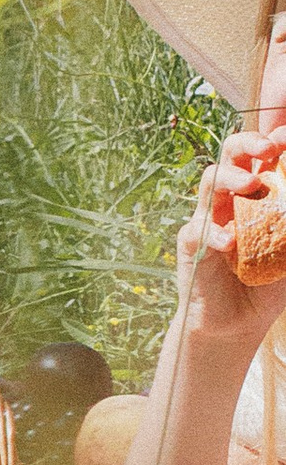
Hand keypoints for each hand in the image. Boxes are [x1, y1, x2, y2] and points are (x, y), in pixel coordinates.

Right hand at [178, 124, 285, 347]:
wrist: (238, 324)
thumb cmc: (268, 284)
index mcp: (258, 194)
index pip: (262, 155)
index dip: (272, 140)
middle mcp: (232, 200)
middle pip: (231, 154)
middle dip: (248, 143)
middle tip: (269, 148)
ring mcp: (209, 219)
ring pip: (210, 181)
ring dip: (230, 177)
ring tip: (251, 185)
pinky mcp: (191, 245)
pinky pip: (197, 230)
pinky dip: (215, 234)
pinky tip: (230, 244)